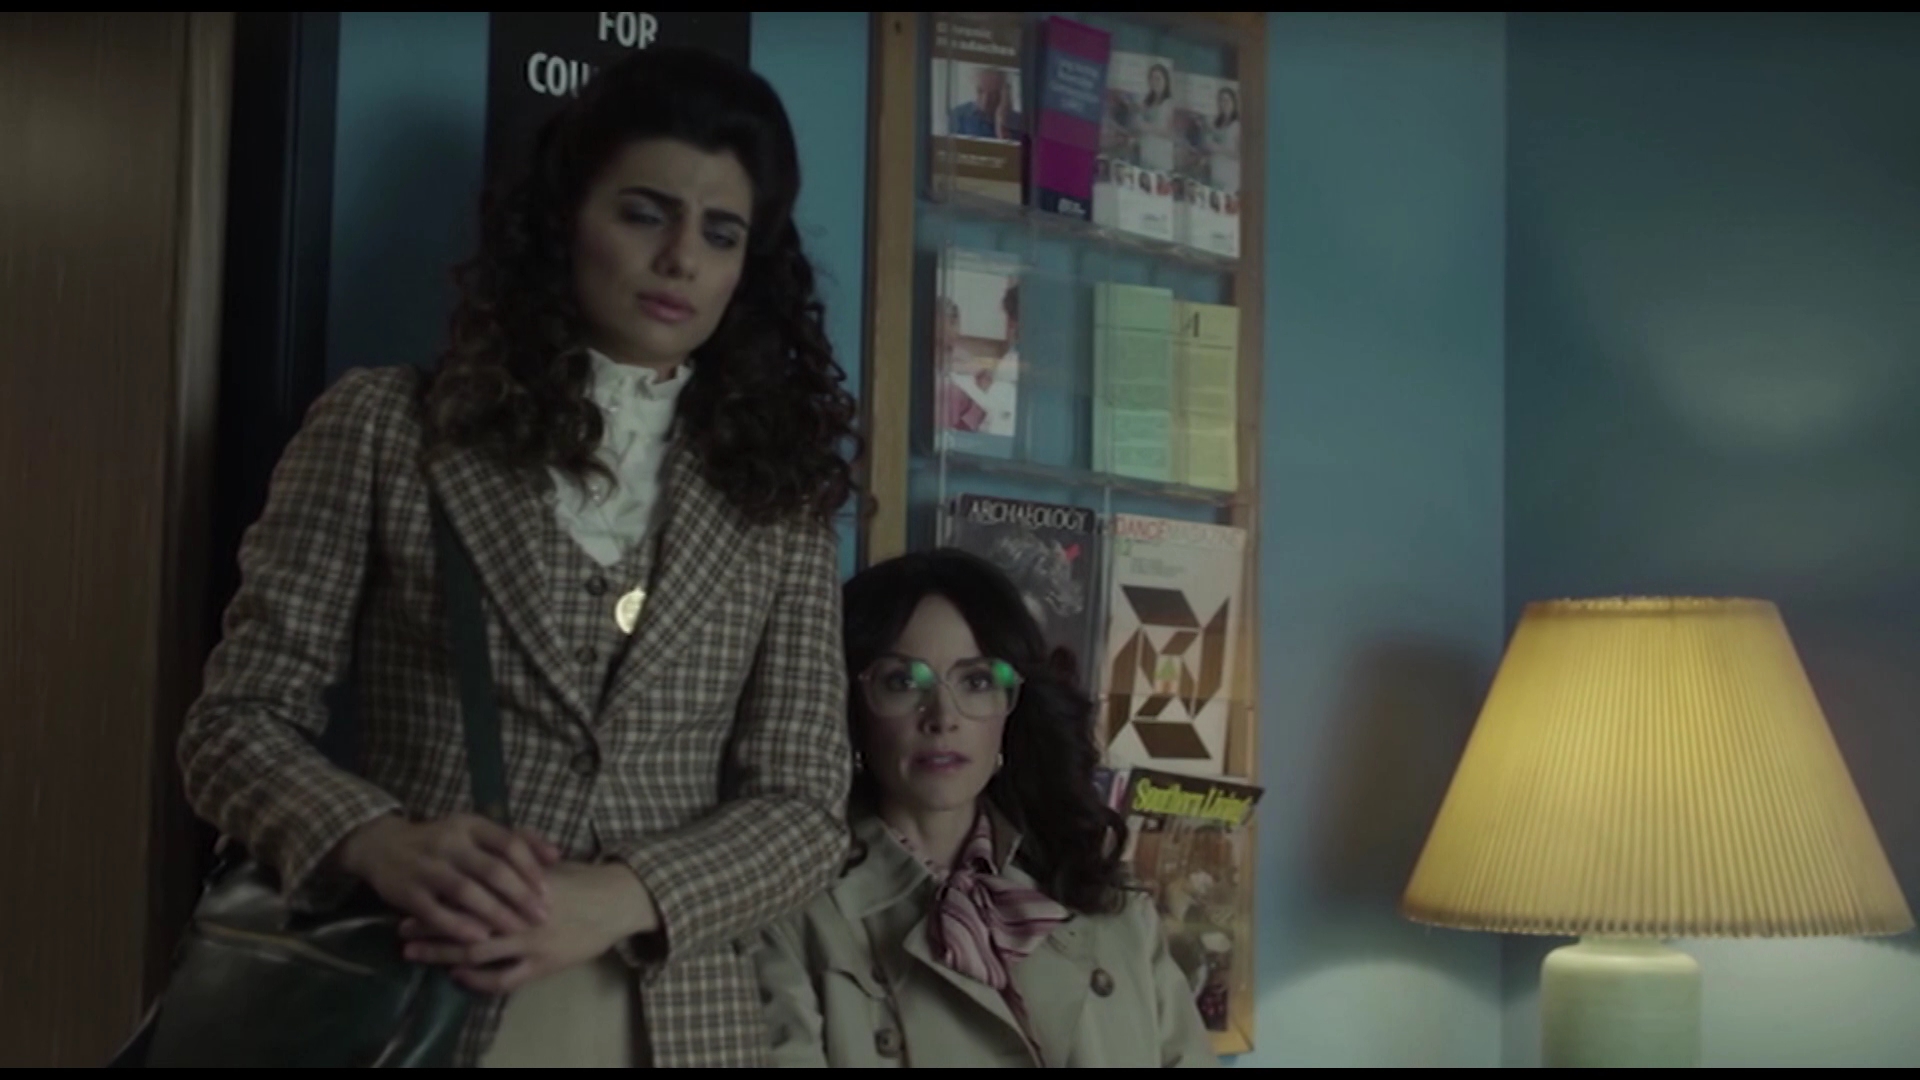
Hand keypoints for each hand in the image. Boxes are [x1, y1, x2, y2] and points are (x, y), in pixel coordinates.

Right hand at [333, 813, 562, 943]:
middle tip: (541, 916)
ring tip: (517, 930)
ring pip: (466, 891)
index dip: (531, 868)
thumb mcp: (476, 832)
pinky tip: (479, 939)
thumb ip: (516, 841)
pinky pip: (436, 912)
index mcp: (470, 825)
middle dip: (519, 895)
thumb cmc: (443, 842)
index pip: (508, 843)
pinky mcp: (407, 891)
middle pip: (491, 869)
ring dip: (494, 913)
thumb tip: (557, 855)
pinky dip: (459, 926)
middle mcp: (450, 842)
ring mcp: (427, 867)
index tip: (548, 891)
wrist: (383, 846)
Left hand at [398, 861, 659, 994]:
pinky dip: (477, 979)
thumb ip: (515, 856)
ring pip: (477, 952)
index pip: (469, 890)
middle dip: (430, 927)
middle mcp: (519, 914)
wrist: (615, 903)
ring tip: (415, 954)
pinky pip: (503, 979)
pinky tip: (457, 976)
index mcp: (518, 884)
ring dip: (442, 954)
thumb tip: (485, 847)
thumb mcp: (545, 863)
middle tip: (401, 930)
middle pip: (464, 922)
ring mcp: (530, 942)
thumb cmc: (580, 880)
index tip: (411, 896)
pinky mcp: (542, 965)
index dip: (438, 896)